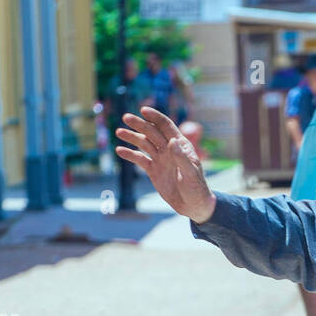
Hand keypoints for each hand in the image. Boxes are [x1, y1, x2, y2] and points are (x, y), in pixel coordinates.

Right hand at [115, 106, 214, 223]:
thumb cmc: (196, 188)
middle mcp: (169, 149)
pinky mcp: (153, 170)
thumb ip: (181, 157)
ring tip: (119, 132)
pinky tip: (120, 151)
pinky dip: (130, 155)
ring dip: (132, 137)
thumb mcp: (191, 173)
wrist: (193, 205)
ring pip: (144, 143)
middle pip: (152, 132)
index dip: (155, 117)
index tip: (143, 110)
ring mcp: (160, 159)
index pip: (166, 126)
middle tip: (126, 118)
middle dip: (139, 124)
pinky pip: (140, 159)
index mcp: (181, 145)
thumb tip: (172, 141)